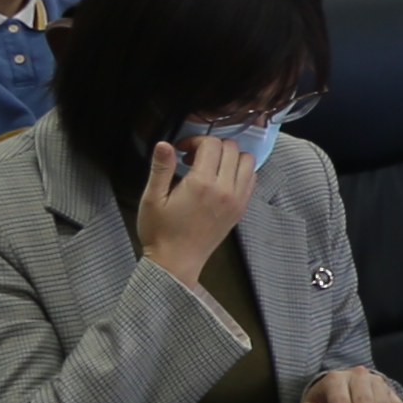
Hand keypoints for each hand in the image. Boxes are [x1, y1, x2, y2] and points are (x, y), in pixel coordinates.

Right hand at [135, 133, 254, 285]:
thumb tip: (164, 144)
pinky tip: (220, 179)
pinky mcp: (241, 208)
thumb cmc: (160, 231)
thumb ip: (161, 168)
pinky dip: (239, 171)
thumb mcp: (152, 198)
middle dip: (212, 146)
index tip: (181, 150)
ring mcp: (237, 199)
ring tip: (208, 166)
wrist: (176, 261)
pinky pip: (251, 179)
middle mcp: (225, 189)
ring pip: (247, 161)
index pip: (211, 144)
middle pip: (231, 148)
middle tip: (192, 157)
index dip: (195, 140)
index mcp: (201, 184)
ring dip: (229, 156)